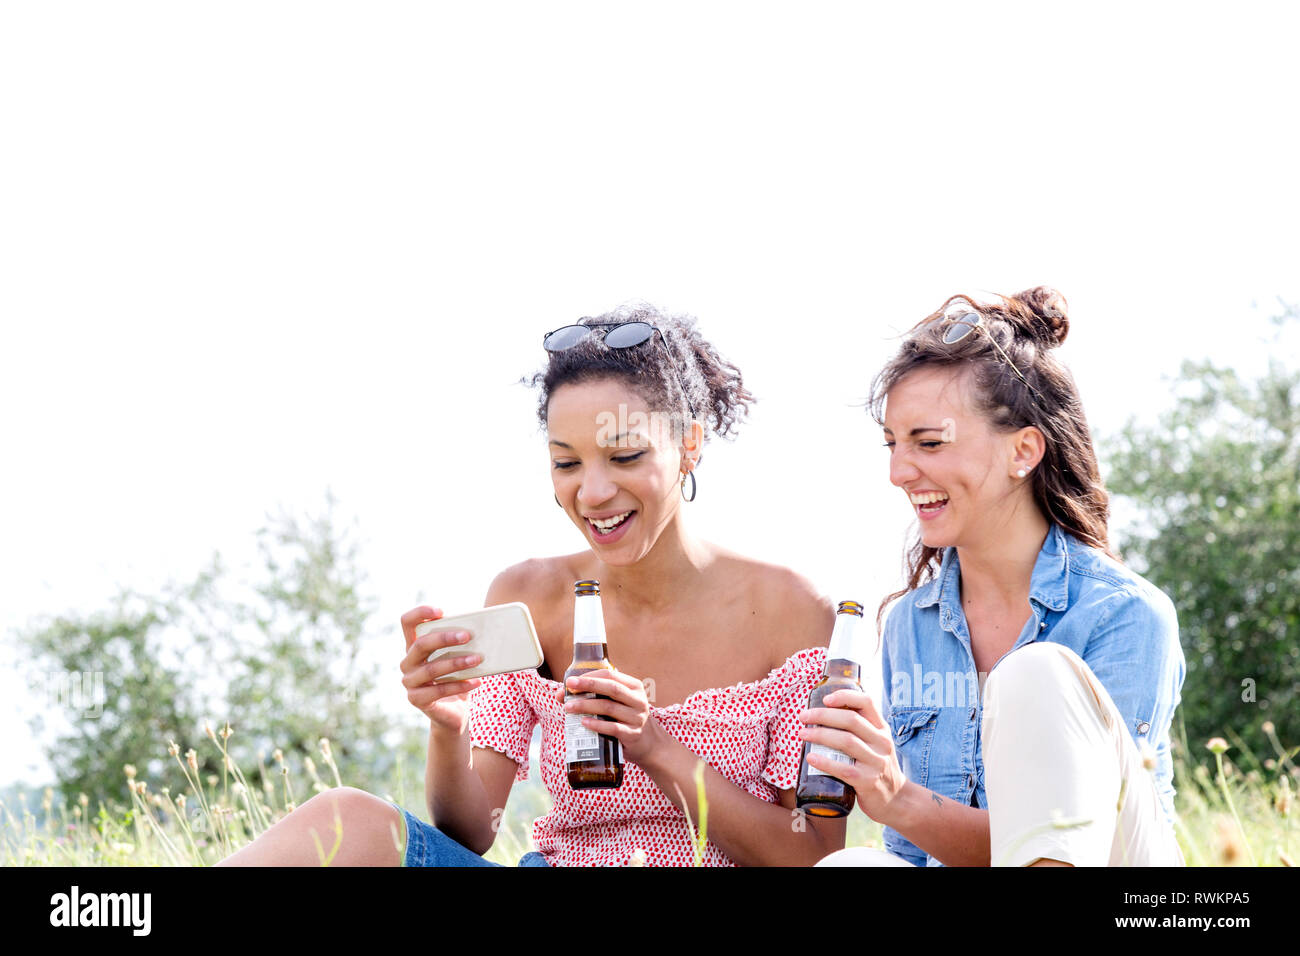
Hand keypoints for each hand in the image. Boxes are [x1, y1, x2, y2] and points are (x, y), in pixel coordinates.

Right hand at [400, 606, 483, 733]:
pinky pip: (439, 690)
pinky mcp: (417, 700)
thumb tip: (483, 627)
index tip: (441, 611)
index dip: (420, 613)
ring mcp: (409, 682)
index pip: (407, 623)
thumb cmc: (457, 677)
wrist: (454, 712)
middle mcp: (408, 662)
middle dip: (444, 638)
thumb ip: (460, 642)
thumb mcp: (457, 656)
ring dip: (457, 663)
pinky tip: (476, 681)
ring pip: (432, 669)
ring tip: (477, 659)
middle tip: (468, 636)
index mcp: (414, 646)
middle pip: (420, 645)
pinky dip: (460, 685)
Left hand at [556, 668, 660, 765]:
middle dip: (588, 685)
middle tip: (569, 687)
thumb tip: (560, 694)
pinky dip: (597, 725)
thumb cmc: (626, 719)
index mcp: (634, 686)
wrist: (648, 744)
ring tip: (569, 707)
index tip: (572, 681)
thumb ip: (595, 696)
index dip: (590, 676)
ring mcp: (637, 717)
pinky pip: (613, 728)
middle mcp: (637, 700)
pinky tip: (584, 723)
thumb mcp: (617, 703)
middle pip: (611, 688)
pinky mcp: (633, 734)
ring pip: (609, 707)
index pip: (611, 675)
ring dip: (586, 706)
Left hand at [799, 689, 906, 822]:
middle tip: (803, 717)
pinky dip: (824, 762)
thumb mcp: (876, 743)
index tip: (825, 699)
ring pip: (846, 741)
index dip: (845, 696)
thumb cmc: (877, 766)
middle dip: (823, 715)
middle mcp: (882, 742)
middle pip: (851, 720)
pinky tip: (810, 757)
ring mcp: (876, 762)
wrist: (896, 799)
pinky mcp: (867, 781)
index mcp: (882, 729)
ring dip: (820, 735)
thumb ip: (860, 728)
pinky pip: (843, 768)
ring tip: (803, 734)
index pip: (867, 702)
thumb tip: (824, 712)